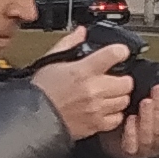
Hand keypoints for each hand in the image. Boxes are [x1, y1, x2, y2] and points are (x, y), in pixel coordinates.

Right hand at [26, 38, 143, 141]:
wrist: (32, 118)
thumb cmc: (41, 91)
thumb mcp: (51, 60)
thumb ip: (70, 43)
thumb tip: (81, 33)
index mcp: (83, 70)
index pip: (115, 54)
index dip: (121, 51)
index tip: (120, 53)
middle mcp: (93, 89)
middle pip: (126, 81)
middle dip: (122, 78)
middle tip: (114, 78)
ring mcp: (96, 108)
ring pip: (124, 100)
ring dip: (119, 96)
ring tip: (109, 94)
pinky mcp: (96, 124)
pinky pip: (117, 118)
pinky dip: (115, 113)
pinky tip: (106, 108)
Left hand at [100, 82, 158, 157]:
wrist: (119, 139)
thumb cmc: (140, 118)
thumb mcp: (154, 107)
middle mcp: (158, 144)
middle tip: (158, 91)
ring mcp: (144, 149)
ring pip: (148, 138)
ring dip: (148, 119)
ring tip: (146, 102)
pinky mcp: (129, 151)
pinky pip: (131, 145)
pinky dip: (132, 132)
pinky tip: (131, 119)